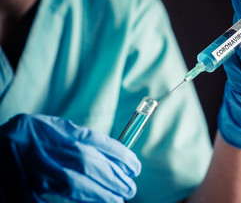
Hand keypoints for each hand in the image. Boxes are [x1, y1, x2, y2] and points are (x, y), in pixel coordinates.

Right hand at [0, 114, 140, 201]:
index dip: (121, 156)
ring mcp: (34, 172)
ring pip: (74, 185)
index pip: (97, 143)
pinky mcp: (25, 193)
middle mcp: (47, 150)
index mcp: (57, 132)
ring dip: (101, 195)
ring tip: (119, 200)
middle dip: (115, 178)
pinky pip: (54, 201)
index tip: (134, 166)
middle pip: (89, 165)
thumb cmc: (29, 135)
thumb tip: (113, 149)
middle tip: (130, 187)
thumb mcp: (55, 126)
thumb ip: (81, 136)